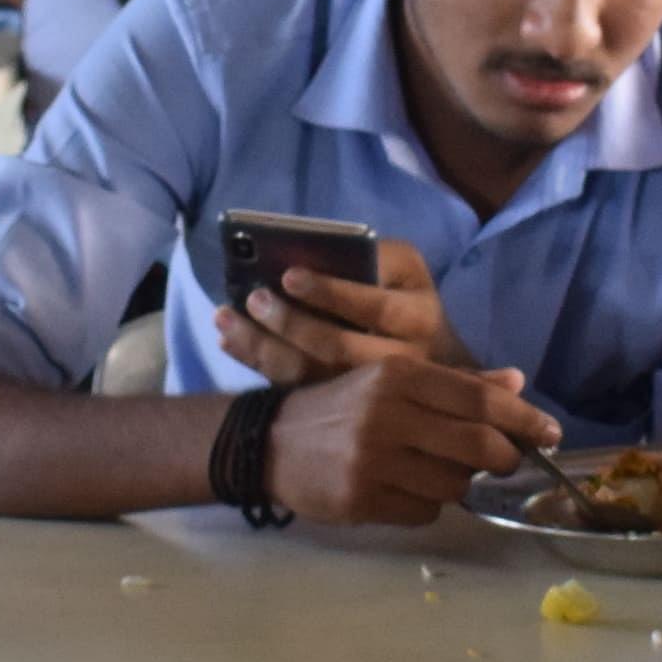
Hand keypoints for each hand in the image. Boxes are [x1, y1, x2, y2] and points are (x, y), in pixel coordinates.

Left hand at [217, 237, 468, 386]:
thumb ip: (373, 257)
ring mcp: (368, 394)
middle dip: (290, 323)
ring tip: (226, 320)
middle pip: (338, 349)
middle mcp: (401, 363)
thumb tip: (313, 253)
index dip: (330, 292)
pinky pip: (294, 389)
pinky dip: (258, 363)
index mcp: (419, 319)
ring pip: (310, 375)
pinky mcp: (341, 407)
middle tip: (253, 299)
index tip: (289, 275)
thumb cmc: (407, 299)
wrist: (436, 361)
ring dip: (262, 347)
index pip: (374, 308)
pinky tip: (231, 342)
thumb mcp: (405, 269)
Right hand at [270, 354, 558, 525]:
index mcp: (398, 375)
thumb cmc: (341, 409)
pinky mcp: (360, 499)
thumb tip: (516, 384)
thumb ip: (455, 384)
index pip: (479, 399)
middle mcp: (387, 413)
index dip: (523, 418)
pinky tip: (404, 491)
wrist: (268, 442)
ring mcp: (372, 460)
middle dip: (504, 457)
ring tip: (437, 472)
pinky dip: (426, 505)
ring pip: (454, 484)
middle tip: (507, 462)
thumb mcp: (392, 383)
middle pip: (477, 444)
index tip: (550, 433)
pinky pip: (423, 511)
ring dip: (459, 484)